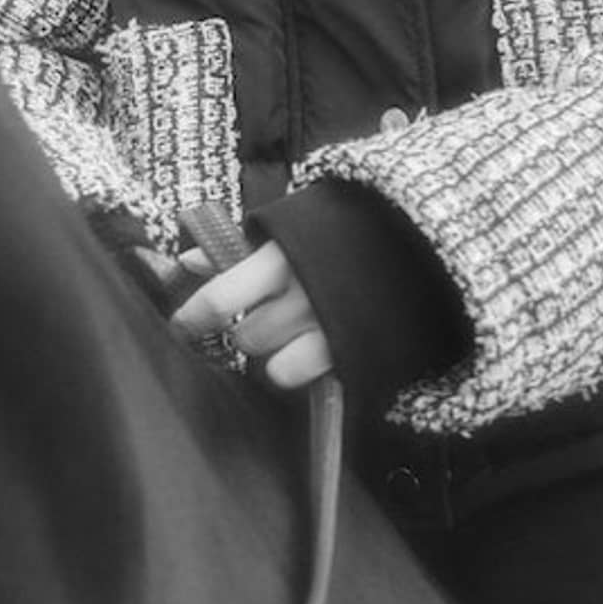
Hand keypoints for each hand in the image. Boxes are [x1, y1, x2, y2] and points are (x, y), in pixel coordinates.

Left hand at [169, 242, 334, 389]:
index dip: (194, 318)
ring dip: (274, 353)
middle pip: (246, 337)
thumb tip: (187, 262)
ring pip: (269, 364)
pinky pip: (297, 376)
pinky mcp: (350, 354)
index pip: (219, 300)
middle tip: (267, 317)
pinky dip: (297, 369)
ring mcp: (327, 329)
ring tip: (292, 335)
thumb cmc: (345, 233)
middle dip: (249, 331)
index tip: (184, 325)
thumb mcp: (293, 227)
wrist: (419, 244)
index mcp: (282, 258)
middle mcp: (300, 296)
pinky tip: (311, 352)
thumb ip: (240, 248)